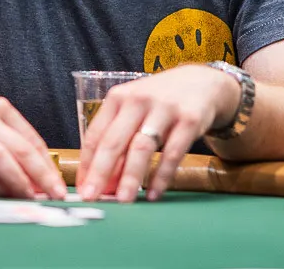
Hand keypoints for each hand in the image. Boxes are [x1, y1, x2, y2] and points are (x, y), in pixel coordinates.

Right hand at [0, 93, 65, 199]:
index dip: (48, 165)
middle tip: (54, 195)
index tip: (60, 185)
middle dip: (40, 175)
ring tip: (31, 198)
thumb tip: (38, 177)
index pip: (31, 139)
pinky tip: (3, 194)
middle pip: (18, 148)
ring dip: (18, 181)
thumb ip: (10, 142)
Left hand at [77, 64, 239, 202]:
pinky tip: (154, 193)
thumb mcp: (134, 111)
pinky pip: (173, 153)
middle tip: (93, 197)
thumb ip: (119, 142)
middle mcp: (139, 100)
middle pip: (115, 140)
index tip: (82, 189)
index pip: (96, 134)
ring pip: (142, 147)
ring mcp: (165, 108)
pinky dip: (162, 176)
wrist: (201, 82)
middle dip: (101, 172)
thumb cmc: (159, 102)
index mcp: (119, 97)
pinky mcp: (189, 119)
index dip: (87, 164)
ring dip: (131, 177)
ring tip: (123, 200)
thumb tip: (103, 183)